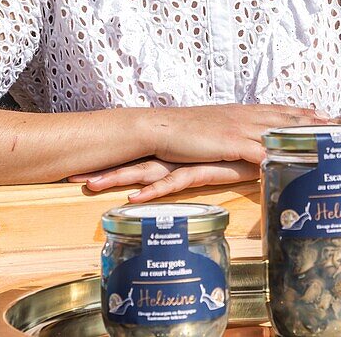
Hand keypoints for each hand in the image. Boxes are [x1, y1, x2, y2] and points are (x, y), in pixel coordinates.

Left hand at [71, 158, 259, 202]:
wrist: (270, 141)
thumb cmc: (243, 152)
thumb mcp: (213, 161)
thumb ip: (195, 166)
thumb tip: (177, 173)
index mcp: (176, 152)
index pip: (138, 157)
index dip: (112, 162)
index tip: (84, 169)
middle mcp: (177, 155)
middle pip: (134, 163)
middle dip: (104, 170)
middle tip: (70, 176)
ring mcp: (189, 161)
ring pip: (147, 171)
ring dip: (119, 178)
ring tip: (91, 185)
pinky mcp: (205, 169)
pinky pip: (175, 182)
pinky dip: (154, 191)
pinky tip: (134, 200)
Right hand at [144, 104, 332, 164]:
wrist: (161, 128)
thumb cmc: (184, 130)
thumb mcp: (214, 126)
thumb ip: (233, 131)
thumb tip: (244, 138)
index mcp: (242, 111)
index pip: (280, 110)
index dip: (304, 112)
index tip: (326, 114)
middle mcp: (245, 117)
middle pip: (287, 118)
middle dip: (314, 122)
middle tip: (338, 124)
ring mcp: (240, 129)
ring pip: (279, 132)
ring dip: (303, 138)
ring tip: (325, 143)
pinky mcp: (231, 143)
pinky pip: (259, 152)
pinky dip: (277, 157)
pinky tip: (293, 163)